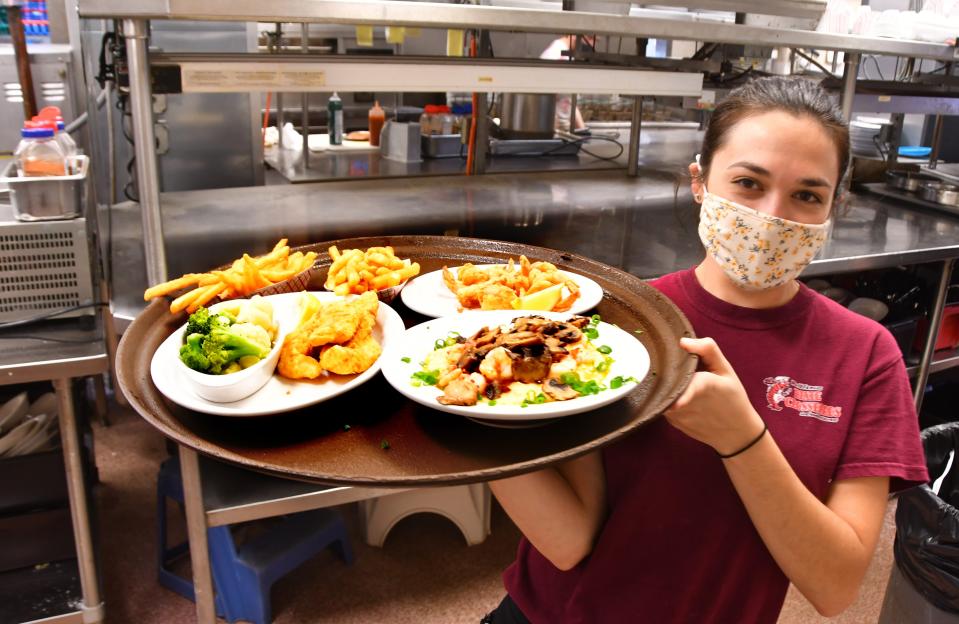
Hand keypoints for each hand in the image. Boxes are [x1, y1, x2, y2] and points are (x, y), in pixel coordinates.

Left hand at [665, 337, 764, 455]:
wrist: (736, 433)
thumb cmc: (733, 398)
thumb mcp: (726, 370)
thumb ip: (707, 350)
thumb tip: (683, 341)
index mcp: (703, 386)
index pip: (684, 382)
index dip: (674, 377)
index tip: (667, 378)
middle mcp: (687, 403)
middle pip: (667, 382)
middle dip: (668, 374)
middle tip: (674, 367)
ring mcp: (679, 416)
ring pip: (664, 394)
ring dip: (669, 387)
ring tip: (683, 383)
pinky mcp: (674, 423)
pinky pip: (665, 405)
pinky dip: (670, 399)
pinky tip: (683, 398)